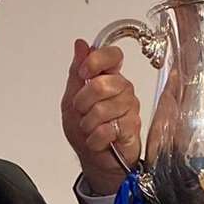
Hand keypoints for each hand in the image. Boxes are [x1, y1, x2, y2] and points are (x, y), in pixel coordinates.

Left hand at [61, 39, 140, 195]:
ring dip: (88, 123)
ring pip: (103, 109)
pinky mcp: (133, 128)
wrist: (94, 158)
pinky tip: (98, 139)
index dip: (96, 61)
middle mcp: (122, 89)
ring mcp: (130, 108)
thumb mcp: (71, 99)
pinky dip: (95, 138)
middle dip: (83, 102)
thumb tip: (80, 45)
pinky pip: (108, 129)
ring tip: (90, 128)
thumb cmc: (84, 130)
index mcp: (109, 77)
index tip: (84, 73)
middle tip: (82, 111)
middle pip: (102, 84)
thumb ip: (75, 72)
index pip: (112, 55)